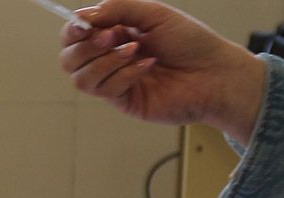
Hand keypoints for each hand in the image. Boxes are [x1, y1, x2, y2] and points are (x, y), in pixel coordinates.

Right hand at [61, 0, 264, 141]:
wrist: (215, 72)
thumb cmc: (190, 41)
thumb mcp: (152, 13)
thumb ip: (116, 9)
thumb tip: (81, 16)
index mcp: (114, 33)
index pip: (75, 34)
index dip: (72, 29)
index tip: (83, 24)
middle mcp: (110, 58)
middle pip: (68, 59)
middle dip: (85, 46)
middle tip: (111, 37)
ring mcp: (116, 83)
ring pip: (81, 78)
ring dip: (105, 61)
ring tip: (135, 51)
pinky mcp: (126, 102)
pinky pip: (106, 90)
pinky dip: (124, 74)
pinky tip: (148, 66)